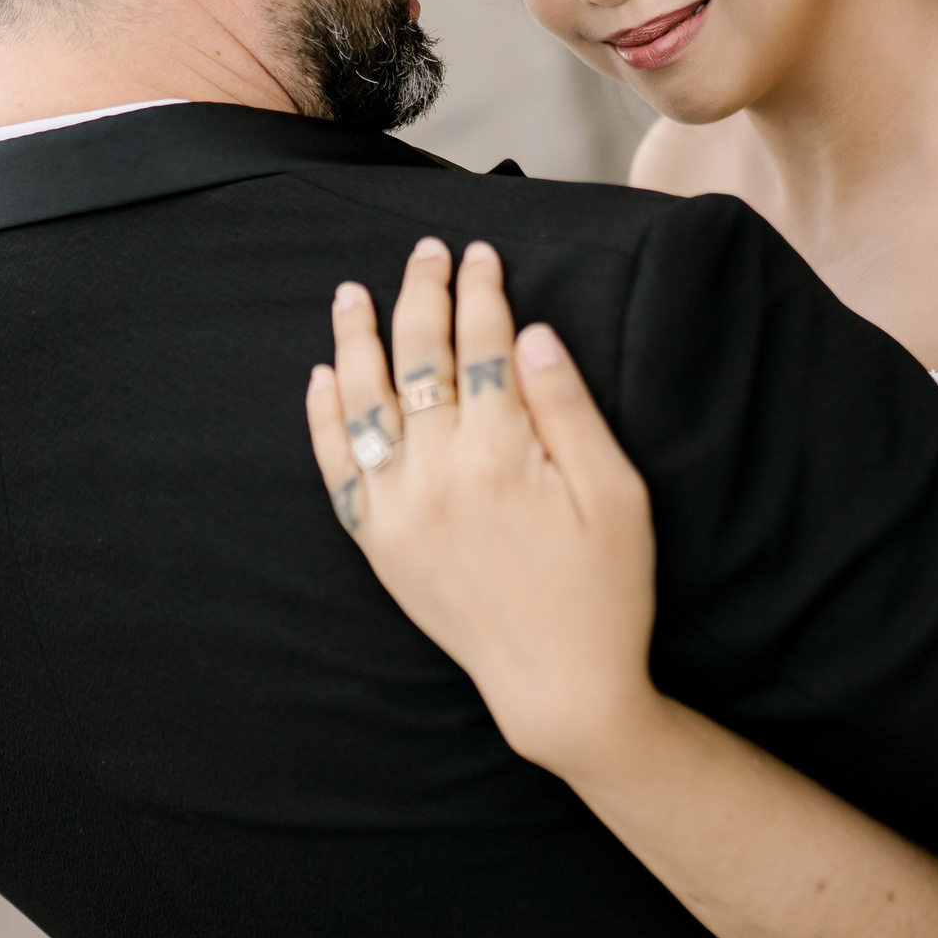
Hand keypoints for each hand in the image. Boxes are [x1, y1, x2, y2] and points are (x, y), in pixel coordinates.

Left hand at [305, 236, 660, 778]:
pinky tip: (323, 377)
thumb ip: (568, 409)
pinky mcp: (379, 541)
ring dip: (355, 339)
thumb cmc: (605, 590)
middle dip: (421, 294)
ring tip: (352, 293)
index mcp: (500, 453)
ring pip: (364, 402)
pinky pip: (337, 467)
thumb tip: (530, 333)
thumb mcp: (615, 494)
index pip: (480, 345)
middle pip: (418, 358)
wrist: (559, 686)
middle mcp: (437, 473)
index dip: (479, 292)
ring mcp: (399, 508)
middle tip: (426, 251)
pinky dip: (324, 418)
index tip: (480, 255)